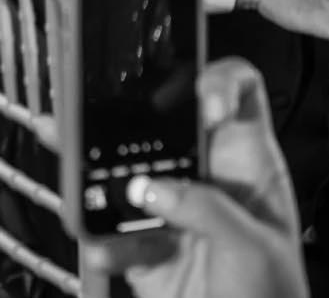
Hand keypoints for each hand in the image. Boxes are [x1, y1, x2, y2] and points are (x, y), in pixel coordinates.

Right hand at [84, 59, 306, 297]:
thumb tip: (148, 187)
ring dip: (88, 171)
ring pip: (117, 167)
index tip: (194, 98)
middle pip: (154, 121)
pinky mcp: (138, 241)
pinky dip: (94, 234)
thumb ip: (205, 210)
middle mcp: (202, 175)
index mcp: (244, 163)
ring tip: (74, 172)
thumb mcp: (255, 249)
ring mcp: (167, 206)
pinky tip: (101, 246)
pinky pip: (102, 224)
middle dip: (115, 114)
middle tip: (87, 110)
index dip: (214, 79)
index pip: (235, 91)